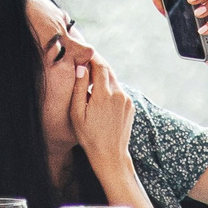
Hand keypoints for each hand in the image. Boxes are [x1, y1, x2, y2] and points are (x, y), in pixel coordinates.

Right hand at [67, 51, 136, 176]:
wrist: (110, 155)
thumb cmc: (89, 136)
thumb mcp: (77, 114)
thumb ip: (79, 89)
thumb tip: (81, 68)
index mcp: (104, 95)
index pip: (100, 66)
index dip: (92, 57)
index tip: (85, 53)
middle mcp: (119, 94)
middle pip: (108, 71)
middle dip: (98, 64)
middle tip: (87, 59)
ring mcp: (127, 100)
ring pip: (114, 81)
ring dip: (103, 77)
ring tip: (91, 77)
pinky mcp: (130, 106)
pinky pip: (119, 91)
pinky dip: (110, 88)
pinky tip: (100, 95)